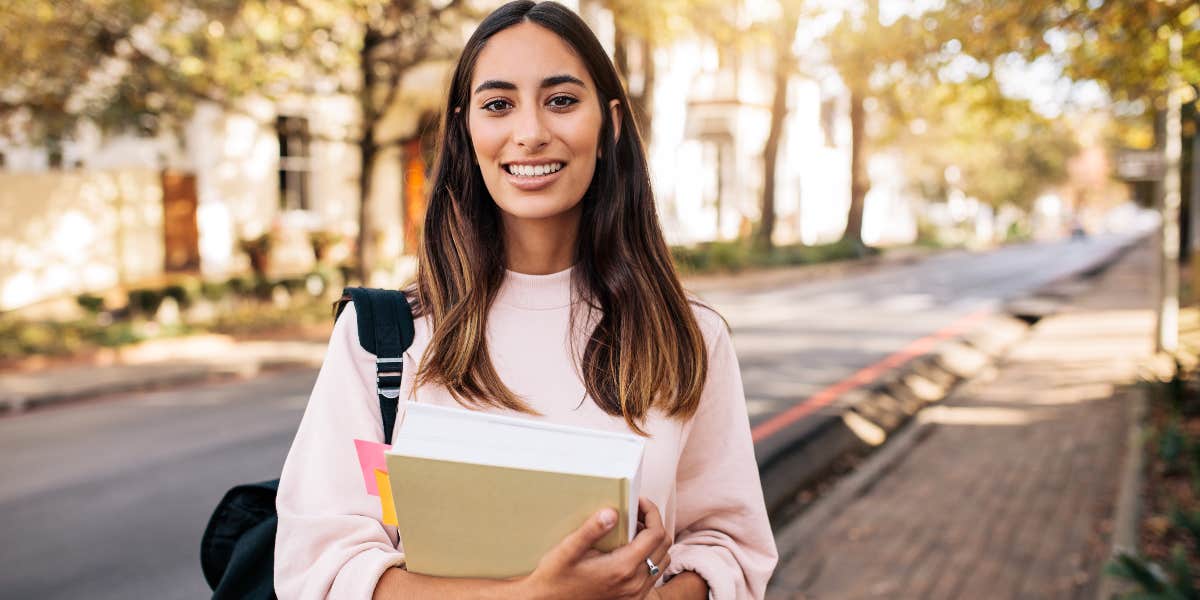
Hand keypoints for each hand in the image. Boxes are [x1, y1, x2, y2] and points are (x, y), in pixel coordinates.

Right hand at [518, 497, 671, 599]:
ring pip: (662, 560)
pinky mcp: (633, 599)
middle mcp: (635, 583)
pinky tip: (630, 549)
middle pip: (664, 545)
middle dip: (654, 522)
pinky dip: (650, 557)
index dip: (651, 512)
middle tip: (635, 511)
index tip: (638, 501)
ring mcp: (636, 594)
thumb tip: (612, 512)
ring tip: (633, 528)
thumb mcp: (567, 550)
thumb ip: (591, 530)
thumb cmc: (555, 578)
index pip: (655, 534)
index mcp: (623, 568)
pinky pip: (654, 575)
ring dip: (654, 541)